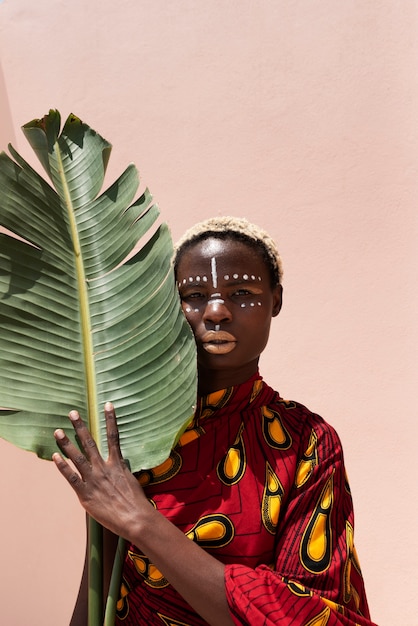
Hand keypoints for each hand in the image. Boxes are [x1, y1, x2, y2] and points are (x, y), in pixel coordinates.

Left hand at [53, 402, 146, 538]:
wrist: (135, 518)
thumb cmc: (136, 502)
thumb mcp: (131, 480)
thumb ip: (122, 468)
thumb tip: (119, 460)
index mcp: (117, 464)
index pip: (114, 436)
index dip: (110, 419)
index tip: (107, 404)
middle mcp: (104, 468)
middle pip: (90, 443)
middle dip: (80, 427)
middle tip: (72, 413)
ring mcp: (93, 480)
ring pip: (78, 457)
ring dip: (66, 443)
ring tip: (58, 431)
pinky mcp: (85, 494)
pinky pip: (71, 477)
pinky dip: (63, 466)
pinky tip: (55, 457)